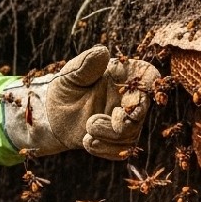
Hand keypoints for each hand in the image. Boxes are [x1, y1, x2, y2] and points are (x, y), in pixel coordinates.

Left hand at [1, 46, 161, 159]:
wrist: (52, 115)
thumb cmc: (66, 88)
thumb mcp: (71, 75)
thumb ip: (86, 64)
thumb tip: (102, 50)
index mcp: (122, 77)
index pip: (147, 76)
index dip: (148, 83)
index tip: (132, 93)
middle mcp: (128, 99)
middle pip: (141, 110)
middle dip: (126, 119)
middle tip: (106, 122)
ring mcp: (125, 121)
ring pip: (131, 133)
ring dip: (108, 135)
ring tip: (87, 130)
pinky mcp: (117, 141)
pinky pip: (121, 150)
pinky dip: (104, 149)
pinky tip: (87, 141)